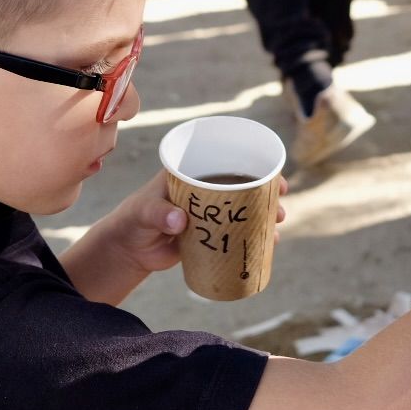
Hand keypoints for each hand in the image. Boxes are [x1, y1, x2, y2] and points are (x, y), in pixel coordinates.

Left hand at [106, 172, 288, 276]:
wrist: (130, 249)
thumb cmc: (134, 220)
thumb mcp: (144, 212)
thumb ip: (159, 214)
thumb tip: (179, 222)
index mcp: (191, 173)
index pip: (225, 160)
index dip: (250, 162)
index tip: (271, 170)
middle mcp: (205, 189)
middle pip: (242, 184)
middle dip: (265, 188)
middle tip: (281, 196)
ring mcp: (210, 213)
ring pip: (244, 208)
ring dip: (264, 212)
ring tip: (279, 221)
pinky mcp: (211, 236)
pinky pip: (237, 233)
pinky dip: (254, 236)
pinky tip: (270, 242)